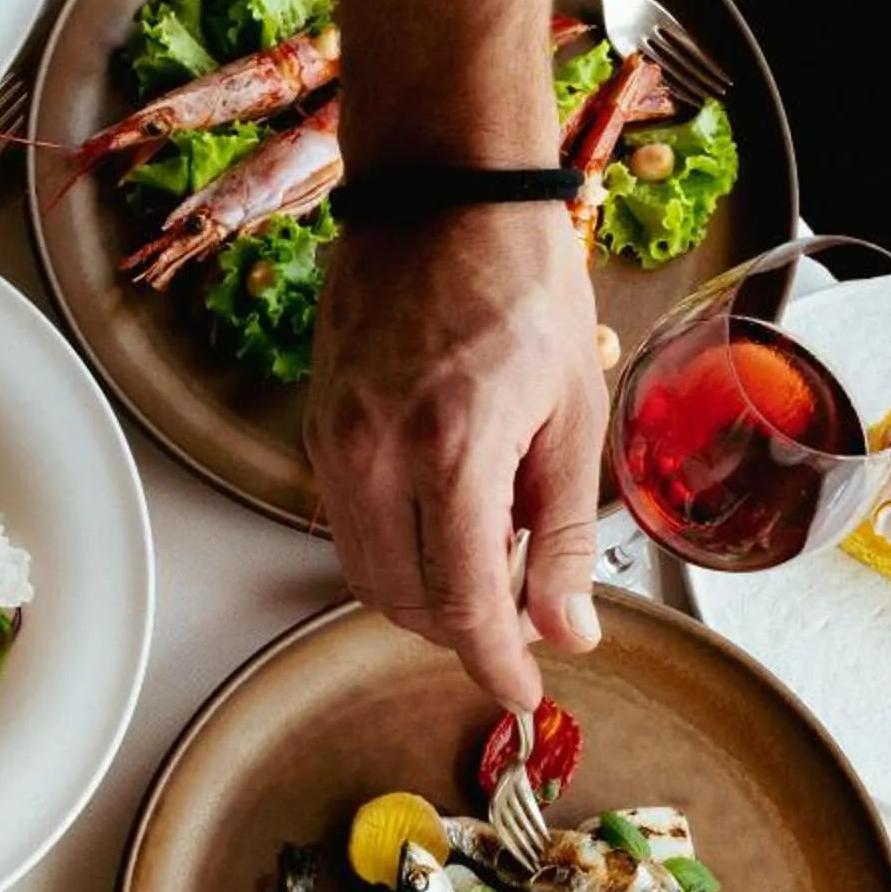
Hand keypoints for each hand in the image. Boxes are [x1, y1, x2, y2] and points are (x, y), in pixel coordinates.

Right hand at [303, 204, 607, 707]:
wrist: (441, 196)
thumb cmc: (520, 282)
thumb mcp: (572, 412)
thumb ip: (564, 532)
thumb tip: (568, 629)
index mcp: (452, 451)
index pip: (466, 604)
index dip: (496, 664)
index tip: (522, 695)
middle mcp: (377, 457)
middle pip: (407, 604)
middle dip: (465, 632)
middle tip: (525, 616)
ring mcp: (336, 444)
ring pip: (369, 574)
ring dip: (427, 594)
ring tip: (489, 558)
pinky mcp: (318, 431)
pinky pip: (350, 527)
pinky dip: (398, 548)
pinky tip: (447, 515)